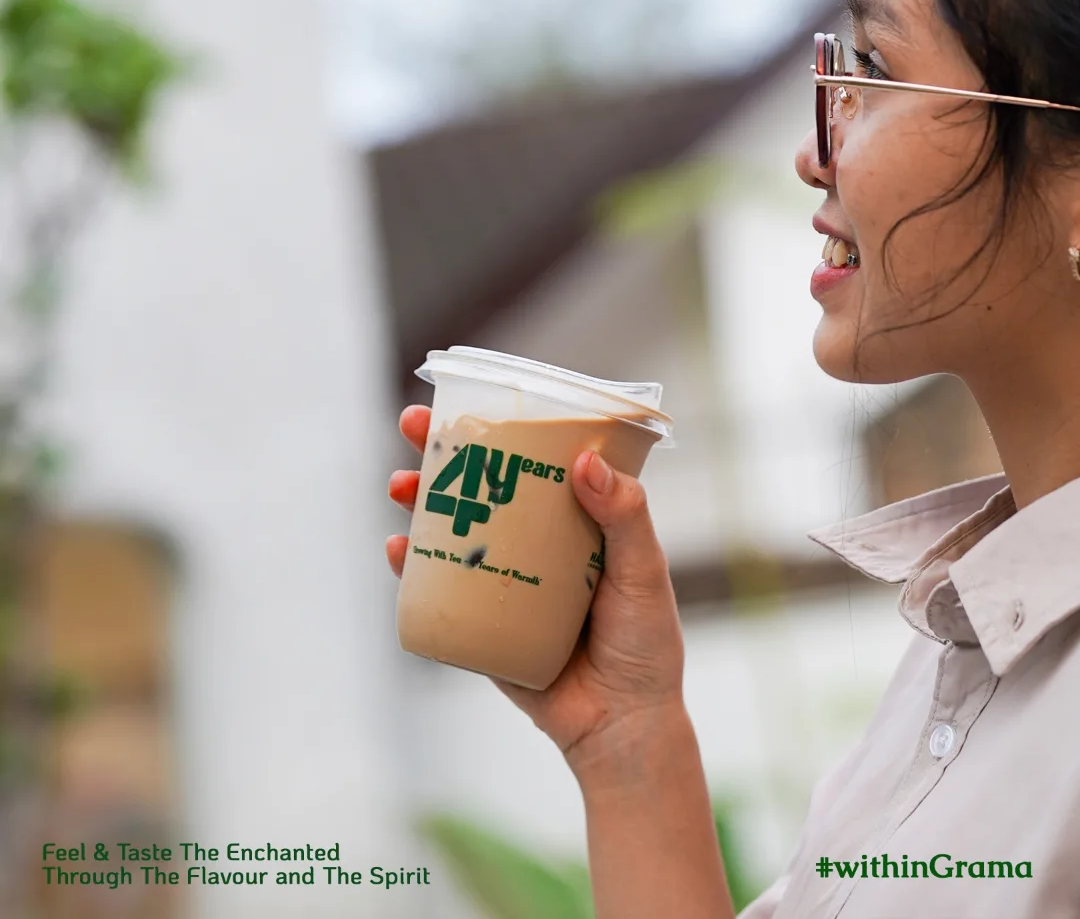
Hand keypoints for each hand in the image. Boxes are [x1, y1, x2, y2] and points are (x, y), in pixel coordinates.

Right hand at [386, 405, 685, 778]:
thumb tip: (583, 462)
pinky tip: (395, 550)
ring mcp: (503, 579)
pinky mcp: (480, 622)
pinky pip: (438, 589)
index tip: (470, 396)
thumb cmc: (646, 645)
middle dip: (442, 452)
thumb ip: (625, 519)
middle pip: (481, 485)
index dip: (500, 424)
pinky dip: (410, 568)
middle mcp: (534, 541)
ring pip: (452, 529)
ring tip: (400, 487)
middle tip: (414, 426)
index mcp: (574, 518)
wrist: (621, 729)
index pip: (533, 458)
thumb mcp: (644, 574)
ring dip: (419, 503)